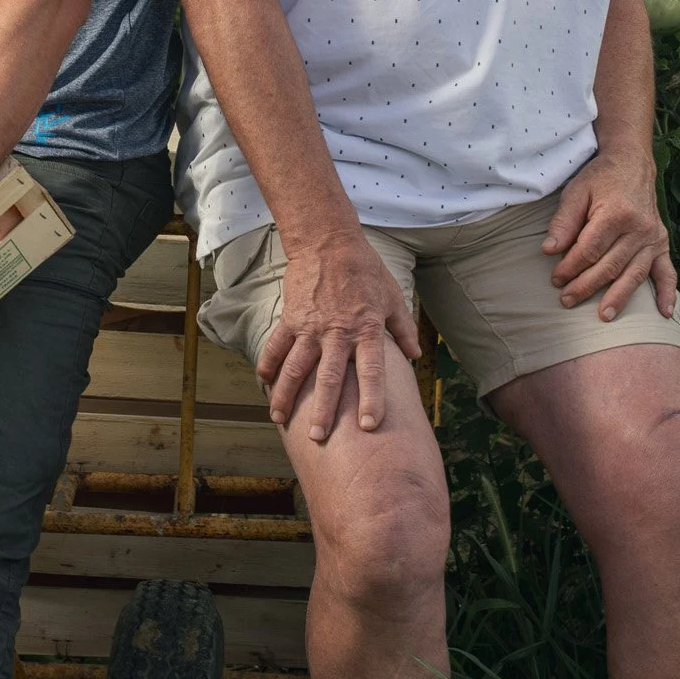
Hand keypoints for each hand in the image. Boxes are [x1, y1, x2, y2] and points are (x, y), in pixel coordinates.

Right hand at [257, 232, 420, 443]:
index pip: (372, 371)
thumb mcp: (392, 297)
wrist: (329, 242)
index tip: (369, 426)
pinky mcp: (291, 318)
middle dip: (324, 410)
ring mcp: (311, 326)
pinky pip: (278, 345)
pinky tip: (265, 384)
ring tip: (279, 419)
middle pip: (330, 378)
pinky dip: (269, 365)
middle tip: (318, 436)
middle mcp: (338, 332)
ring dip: (288, 395)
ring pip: (297, 367)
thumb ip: (403, 328)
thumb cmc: (365, 270)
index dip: (372, 398)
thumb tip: (414, 355)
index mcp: (366, 329)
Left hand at [543, 153, 676, 320]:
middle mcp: (639, 228)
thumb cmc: (600, 178)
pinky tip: (664, 313)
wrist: (632, 164)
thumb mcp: (576, 192)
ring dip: (619, 297)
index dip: (570, 266)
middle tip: (566, 299)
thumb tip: (549, 250)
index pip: (589, 250)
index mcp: (616, 214)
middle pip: (610, 266)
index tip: (555, 278)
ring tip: (603, 315)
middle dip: (586, 285)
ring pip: (634, 274)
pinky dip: (668, 293)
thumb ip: (563, 221)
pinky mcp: (662, 243)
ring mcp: (653, 237)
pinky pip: (667, 271)